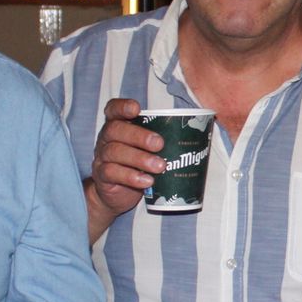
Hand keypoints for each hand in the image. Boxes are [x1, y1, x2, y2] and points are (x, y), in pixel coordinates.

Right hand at [87, 97, 164, 222]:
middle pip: (115, 130)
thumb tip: (200, 130)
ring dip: (139, 158)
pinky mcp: (102, 176)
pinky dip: (131, 177)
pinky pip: (112, 173)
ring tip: (159, 166)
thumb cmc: (138, 165)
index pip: (113, 109)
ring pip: (114, 152)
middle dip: (139, 135)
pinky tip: (147, 181)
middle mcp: (106, 138)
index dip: (122, 106)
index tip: (137, 108)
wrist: (117, 194)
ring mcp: (102, 157)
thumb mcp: (147, 149)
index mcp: (117, 126)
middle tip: (159, 144)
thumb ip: (161, 137)